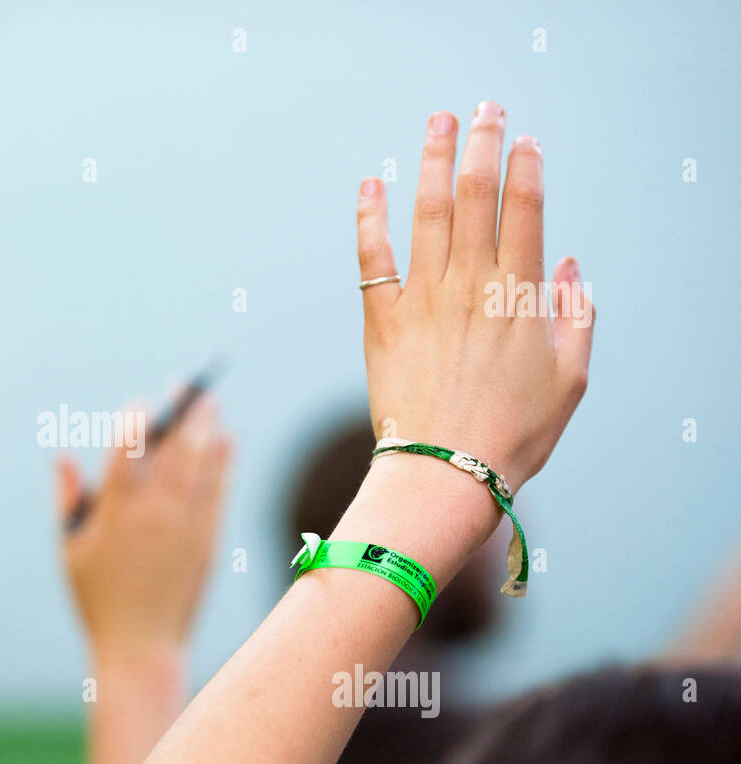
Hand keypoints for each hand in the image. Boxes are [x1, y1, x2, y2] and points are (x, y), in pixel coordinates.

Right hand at [56, 397, 231, 664]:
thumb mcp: (70, 551)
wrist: (140, 648)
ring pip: (200, 465)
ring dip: (207, 429)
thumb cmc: (97, 599)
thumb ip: (67, 500)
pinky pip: (218, 493)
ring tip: (211, 404)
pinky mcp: (207, 542)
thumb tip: (61, 456)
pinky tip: (227, 442)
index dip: (136, 420)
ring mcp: (184, 527)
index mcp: (114, 513)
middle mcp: (152, 514)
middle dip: (181, 413)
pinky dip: (223, 464)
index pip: (127, 450)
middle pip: (173, 449)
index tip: (140, 404)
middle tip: (189, 386)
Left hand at [356, 102, 594, 491]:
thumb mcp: (569, 380)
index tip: (525, 140)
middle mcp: (469, 287)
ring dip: (431, 162)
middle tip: (482, 110)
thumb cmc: (512, 435)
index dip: (525, 169)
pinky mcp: (382, 321)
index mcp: (518, 297)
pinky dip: (369, 219)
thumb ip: (574, 318)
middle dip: (480, 145)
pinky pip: (373, 258)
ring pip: (427, 214)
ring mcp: (423, 300)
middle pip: (475, 197)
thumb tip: (567, 268)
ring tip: (435, 123)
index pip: (524, 212)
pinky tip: (369, 185)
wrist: (445, 472)